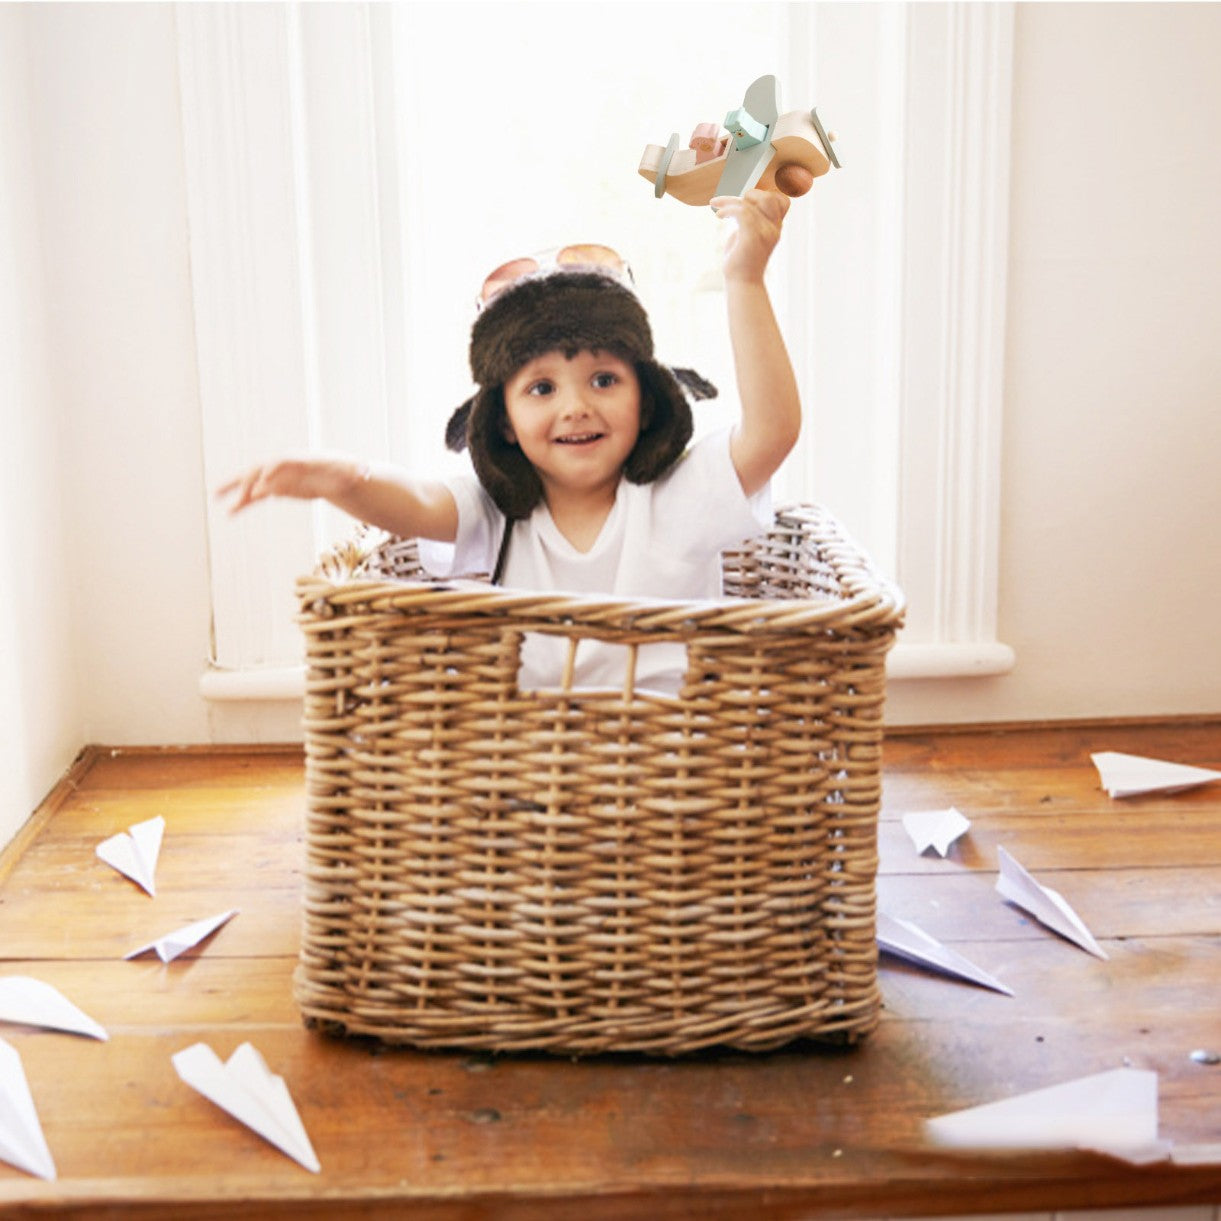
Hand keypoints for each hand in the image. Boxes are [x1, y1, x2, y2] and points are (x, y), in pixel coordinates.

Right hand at [215, 455, 366, 514]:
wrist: (338, 474)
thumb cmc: (347, 472)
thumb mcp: (353, 472)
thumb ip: (356, 472)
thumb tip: (367, 472)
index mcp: (301, 461)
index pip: (282, 463)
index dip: (271, 472)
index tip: (263, 485)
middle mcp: (284, 466)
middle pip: (261, 470)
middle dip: (247, 481)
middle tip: (234, 495)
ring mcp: (278, 476)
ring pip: (252, 481)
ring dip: (236, 489)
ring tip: (217, 499)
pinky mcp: (276, 488)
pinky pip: (257, 495)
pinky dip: (244, 503)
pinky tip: (231, 513)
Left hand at [709, 188, 790, 283]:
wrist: (742, 283)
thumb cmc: (742, 261)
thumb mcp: (749, 235)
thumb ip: (750, 220)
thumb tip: (739, 204)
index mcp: (775, 227)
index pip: (783, 201)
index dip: (768, 193)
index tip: (749, 198)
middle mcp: (773, 229)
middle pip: (770, 198)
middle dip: (750, 194)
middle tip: (734, 203)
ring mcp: (765, 233)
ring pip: (751, 204)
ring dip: (730, 201)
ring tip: (718, 208)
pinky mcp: (752, 237)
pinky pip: (742, 213)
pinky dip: (727, 209)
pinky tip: (718, 215)